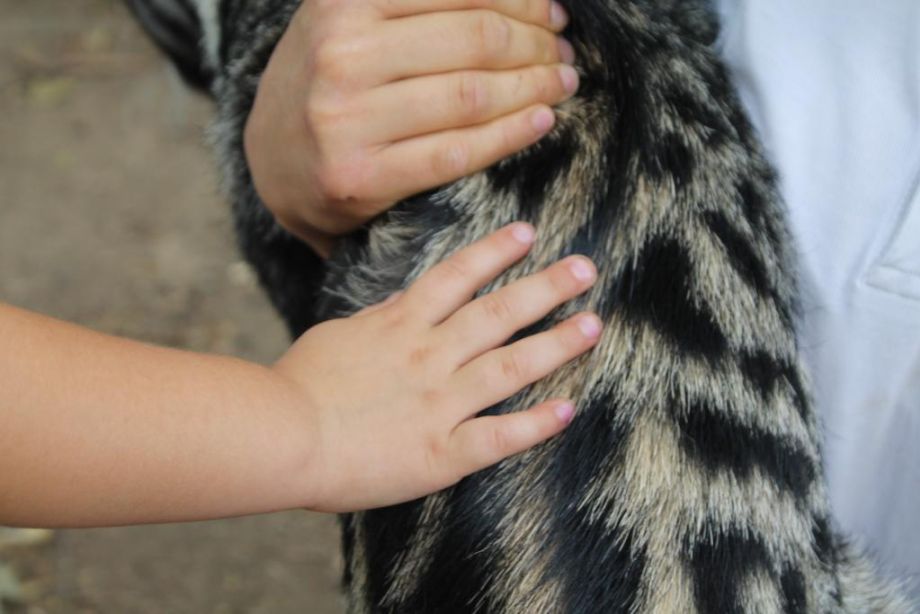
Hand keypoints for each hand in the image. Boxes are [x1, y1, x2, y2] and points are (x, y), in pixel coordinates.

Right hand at [244, 0, 577, 256]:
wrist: (274, 162)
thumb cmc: (329, 80)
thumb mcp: (352, 17)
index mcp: (343, 1)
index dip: (522, 0)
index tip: (553, 13)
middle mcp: (341, 55)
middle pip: (475, 41)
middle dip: (536, 44)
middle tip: (562, 52)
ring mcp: (347, 120)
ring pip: (472, 97)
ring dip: (534, 88)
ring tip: (562, 83)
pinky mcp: (359, 177)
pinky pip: (458, 153)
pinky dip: (511, 135)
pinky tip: (540, 121)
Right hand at [274, 223, 600, 511]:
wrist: (281, 436)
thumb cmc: (298, 385)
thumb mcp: (338, 334)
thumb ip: (379, 318)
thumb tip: (406, 301)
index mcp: (400, 326)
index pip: (456, 277)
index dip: (495, 252)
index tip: (529, 233)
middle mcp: (428, 356)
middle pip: (497, 313)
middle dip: (545, 287)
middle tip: (586, 268)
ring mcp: (439, 403)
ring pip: (510, 366)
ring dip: (556, 343)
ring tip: (593, 324)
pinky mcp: (440, 452)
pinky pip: (498, 436)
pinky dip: (536, 424)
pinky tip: (569, 409)